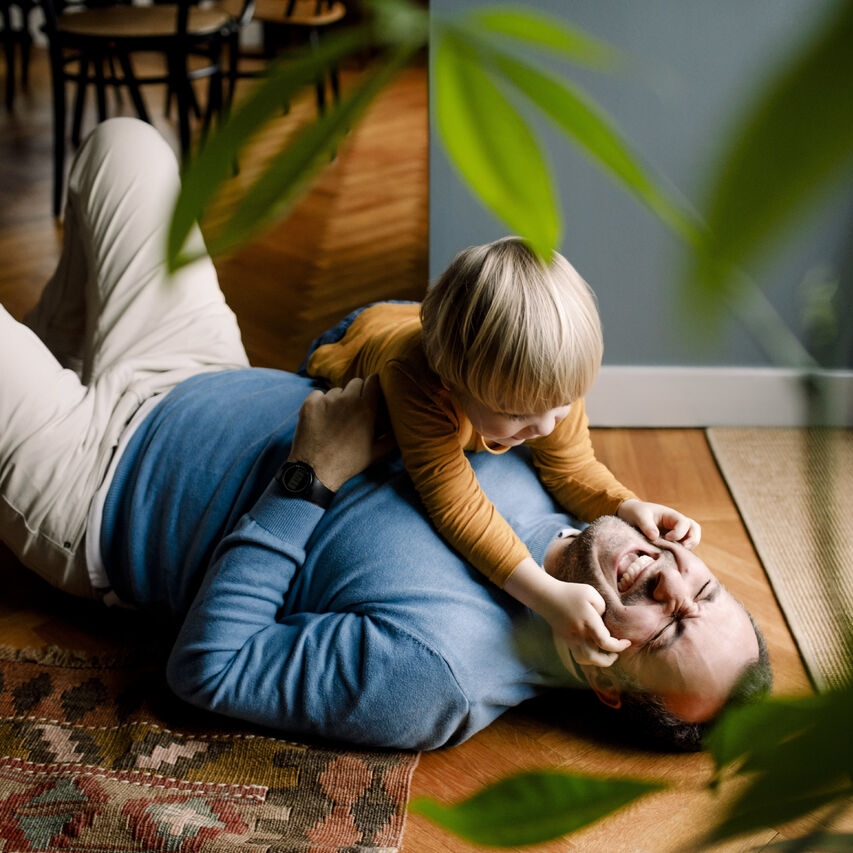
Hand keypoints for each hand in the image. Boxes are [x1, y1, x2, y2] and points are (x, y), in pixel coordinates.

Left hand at [289, 375, 394, 490]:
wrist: (316, 470)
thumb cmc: (348, 463)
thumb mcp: (376, 453)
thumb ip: (391, 438)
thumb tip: (400, 430)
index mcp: (366, 408)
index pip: (373, 381)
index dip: (372, 386)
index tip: (371, 393)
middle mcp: (347, 399)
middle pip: (355, 383)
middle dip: (357, 392)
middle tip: (354, 408)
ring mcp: (326, 400)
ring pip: (336, 391)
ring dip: (338, 400)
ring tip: (336, 418)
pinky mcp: (310, 404)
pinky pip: (318, 395)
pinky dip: (320, 403)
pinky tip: (321, 419)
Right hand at [547, 581, 630, 667]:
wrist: (547, 597)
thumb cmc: (571, 592)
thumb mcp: (591, 593)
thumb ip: (603, 607)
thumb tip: (604, 621)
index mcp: (588, 622)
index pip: (606, 642)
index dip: (619, 646)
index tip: (627, 642)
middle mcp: (579, 634)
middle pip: (595, 658)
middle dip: (609, 660)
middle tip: (616, 653)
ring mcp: (570, 639)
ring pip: (585, 660)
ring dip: (597, 661)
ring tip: (605, 654)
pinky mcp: (565, 640)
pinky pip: (577, 656)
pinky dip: (587, 658)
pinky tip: (593, 650)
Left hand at [617, 499, 700, 549]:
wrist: (630, 515)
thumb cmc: (636, 512)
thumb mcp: (639, 516)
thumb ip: (647, 525)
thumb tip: (655, 537)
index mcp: (671, 516)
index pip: (684, 523)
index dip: (679, 532)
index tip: (667, 538)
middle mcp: (677, 524)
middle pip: (695, 530)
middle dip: (692, 540)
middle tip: (682, 549)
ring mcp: (676, 533)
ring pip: (692, 539)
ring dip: (688, 547)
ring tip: (677, 555)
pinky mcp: (671, 542)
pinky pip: (682, 547)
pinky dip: (681, 552)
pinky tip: (671, 558)